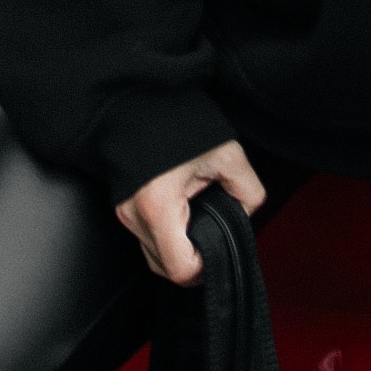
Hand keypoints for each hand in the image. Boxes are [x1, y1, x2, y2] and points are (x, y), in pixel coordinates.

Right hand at [116, 138, 266, 283]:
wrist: (138, 102)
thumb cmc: (179, 123)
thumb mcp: (228, 154)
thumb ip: (248, 192)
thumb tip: (246, 215)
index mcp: (158, 206)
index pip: (180, 268)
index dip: (204, 268)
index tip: (218, 250)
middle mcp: (134, 215)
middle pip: (164, 268)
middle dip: (193, 261)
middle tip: (213, 238)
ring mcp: (124, 213)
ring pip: (153, 257)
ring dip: (178, 252)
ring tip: (199, 226)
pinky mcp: (122, 208)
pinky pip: (147, 239)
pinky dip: (167, 238)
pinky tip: (184, 219)